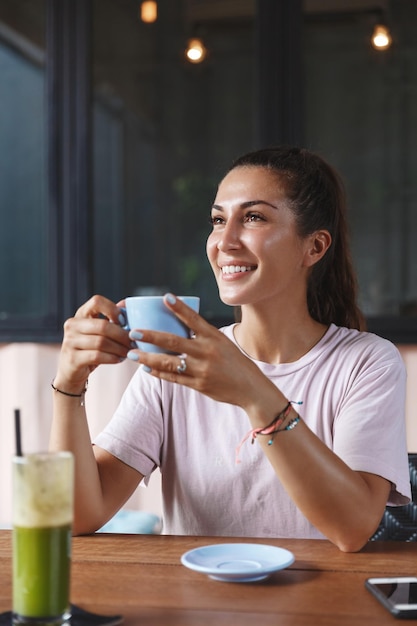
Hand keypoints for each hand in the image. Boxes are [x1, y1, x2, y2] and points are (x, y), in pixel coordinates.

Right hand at [54, 295, 132, 393]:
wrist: (71, 371)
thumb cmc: (90, 348)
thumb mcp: (99, 331)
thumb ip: (111, 318)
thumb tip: (126, 304)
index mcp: (81, 314)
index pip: (97, 301)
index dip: (113, 310)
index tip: (124, 322)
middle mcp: (72, 325)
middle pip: (103, 326)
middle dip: (122, 335)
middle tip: (133, 342)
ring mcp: (70, 342)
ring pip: (101, 342)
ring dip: (119, 348)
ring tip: (128, 352)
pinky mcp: (73, 358)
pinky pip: (97, 356)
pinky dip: (112, 358)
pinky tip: (119, 359)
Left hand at [127, 293, 273, 411]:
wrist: (251, 389)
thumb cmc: (235, 363)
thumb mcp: (223, 343)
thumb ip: (203, 336)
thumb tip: (180, 326)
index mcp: (215, 337)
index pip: (194, 319)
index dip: (179, 308)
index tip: (165, 297)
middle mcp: (207, 351)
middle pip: (173, 341)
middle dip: (150, 336)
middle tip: (133, 332)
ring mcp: (202, 369)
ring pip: (168, 362)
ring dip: (148, 358)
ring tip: (132, 354)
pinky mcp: (199, 385)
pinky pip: (173, 378)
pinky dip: (158, 372)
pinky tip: (147, 368)